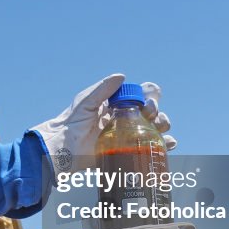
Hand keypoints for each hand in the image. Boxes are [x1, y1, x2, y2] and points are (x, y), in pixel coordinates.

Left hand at [31, 77, 177, 177]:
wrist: (62, 150)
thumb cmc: (70, 124)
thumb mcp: (85, 102)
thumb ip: (102, 89)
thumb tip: (122, 76)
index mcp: (118, 105)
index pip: (142, 95)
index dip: (149, 96)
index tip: (145, 101)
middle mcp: (126, 119)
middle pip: (153, 111)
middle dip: (157, 111)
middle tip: (149, 116)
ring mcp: (128, 136)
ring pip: (156, 128)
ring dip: (163, 126)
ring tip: (159, 130)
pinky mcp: (128, 153)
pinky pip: (151, 148)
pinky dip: (164, 145)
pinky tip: (166, 144)